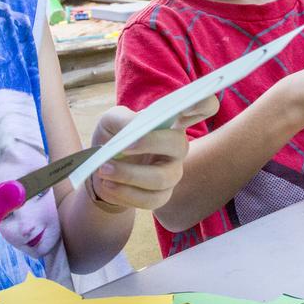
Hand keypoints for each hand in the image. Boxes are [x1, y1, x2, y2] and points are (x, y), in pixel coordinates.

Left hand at [88, 96, 217, 211]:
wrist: (101, 172)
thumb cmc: (113, 139)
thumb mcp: (111, 122)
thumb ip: (122, 119)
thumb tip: (134, 127)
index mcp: (171, 122)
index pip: (202, 108)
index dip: (203, 104)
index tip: (188, 105)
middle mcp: (177, 146)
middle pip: (179, 144)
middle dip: (150, 144)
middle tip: (123, 147)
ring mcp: (173, 172)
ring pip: (161, 177)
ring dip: (129, 174)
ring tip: (105, 170)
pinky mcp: (162, 195)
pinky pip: (150, 199)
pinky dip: (125, 193)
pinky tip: (109, 185)